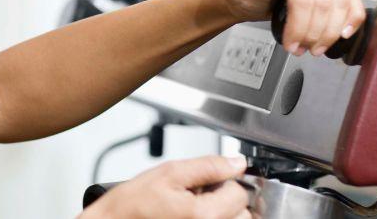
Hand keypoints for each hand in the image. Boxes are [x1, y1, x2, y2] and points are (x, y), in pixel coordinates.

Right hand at [79, 155, 251, 218]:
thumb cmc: (133, 206)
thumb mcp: (168, 173)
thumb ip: (207, 166)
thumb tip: (236, 163)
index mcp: (205, 215)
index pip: (240, 192)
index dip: (225, 180)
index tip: (208, 180)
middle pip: (243, 213)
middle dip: (226, 198)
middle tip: (200, 193)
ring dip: (222, 211)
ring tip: (196, 206)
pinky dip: (211, 218)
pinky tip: (192, 216)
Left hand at [217, 0, 365, 55]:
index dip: (299, 25)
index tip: (290, 43)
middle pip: (324, 2)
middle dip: (313, 32)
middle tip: (300, 49)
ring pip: (341, 4)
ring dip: (330, 32)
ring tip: (314, 47)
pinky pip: (352, 0)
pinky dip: (351, 20)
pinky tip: (342, 33)